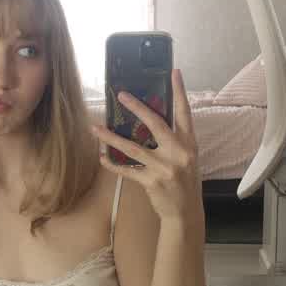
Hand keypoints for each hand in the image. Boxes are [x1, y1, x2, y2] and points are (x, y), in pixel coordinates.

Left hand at [92, 69, 203, 222]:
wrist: (185, 212)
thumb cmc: (184, 182)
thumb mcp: (187, 159)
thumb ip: (174, 141)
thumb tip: (151, 122)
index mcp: (189, 144)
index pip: (185, 113)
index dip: (180, 92)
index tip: (174, 72)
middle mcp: (178, 153)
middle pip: (156, 124)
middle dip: (137, 107)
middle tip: (121, 94)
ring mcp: (165, 168)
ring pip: (133, 148)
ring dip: (111, 138)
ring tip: (95, 128)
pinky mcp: (151, 182)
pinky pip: (127, 170)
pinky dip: (112, 164)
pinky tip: (101, 157)